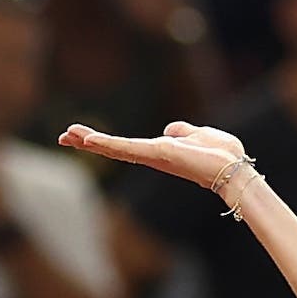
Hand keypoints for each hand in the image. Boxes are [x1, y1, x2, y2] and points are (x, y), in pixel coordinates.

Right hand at [62, 121, 249, 198]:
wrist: (233, 168)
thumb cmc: (222, 154)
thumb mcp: (200, 135)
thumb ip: (184, 131)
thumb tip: (170, 129)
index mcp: (161, 151)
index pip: (127, 146)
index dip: (105, 142)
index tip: (82, 136)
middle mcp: (153, 156)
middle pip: (115, 149)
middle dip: (89, 142)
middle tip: (63, 137)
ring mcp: (153, 157)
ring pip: (116, 149)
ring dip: (91, 141)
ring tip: (67, 135)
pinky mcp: (156, 154)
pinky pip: (127, 148)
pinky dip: (108, 144)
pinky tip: (88, 140)